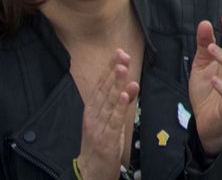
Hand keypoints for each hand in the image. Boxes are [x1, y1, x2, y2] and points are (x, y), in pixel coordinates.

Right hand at [77, 48, 139, 179]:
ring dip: (116, 85)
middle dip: (113, 71)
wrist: (90, 170)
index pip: (101, 85)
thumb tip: (131, 84)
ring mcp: (97, 127)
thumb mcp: (109, 120)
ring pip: (108, 103)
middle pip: (104, 90)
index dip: (109, 69)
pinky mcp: (105, 139)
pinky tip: (125, 95)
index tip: (118, 52)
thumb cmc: (100, 142)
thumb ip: (120, 103)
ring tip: (123, 69)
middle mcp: (93, 116)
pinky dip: (118, 108)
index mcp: (92, 110)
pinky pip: (113, 121)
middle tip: (122, 54)